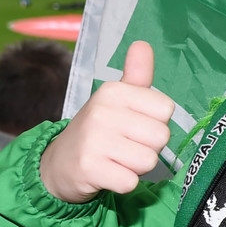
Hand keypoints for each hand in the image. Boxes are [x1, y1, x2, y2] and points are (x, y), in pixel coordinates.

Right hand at [38, 40, 174, 202]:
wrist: (58, 164)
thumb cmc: (98, 129)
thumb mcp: (116, 98)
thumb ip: (136, 75)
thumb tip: (143, 43)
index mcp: (113, 91)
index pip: (166, 109)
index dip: (155, 122)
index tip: (134, 125)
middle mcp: (103, 111)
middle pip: (161, 137)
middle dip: (148, 147)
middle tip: (124, 145)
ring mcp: (94, 140)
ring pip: (148, 161)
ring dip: (136, 166)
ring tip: (116, 159)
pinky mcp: (90, 169)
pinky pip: (131, 181)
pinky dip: (124, 182)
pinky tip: (108, 173)